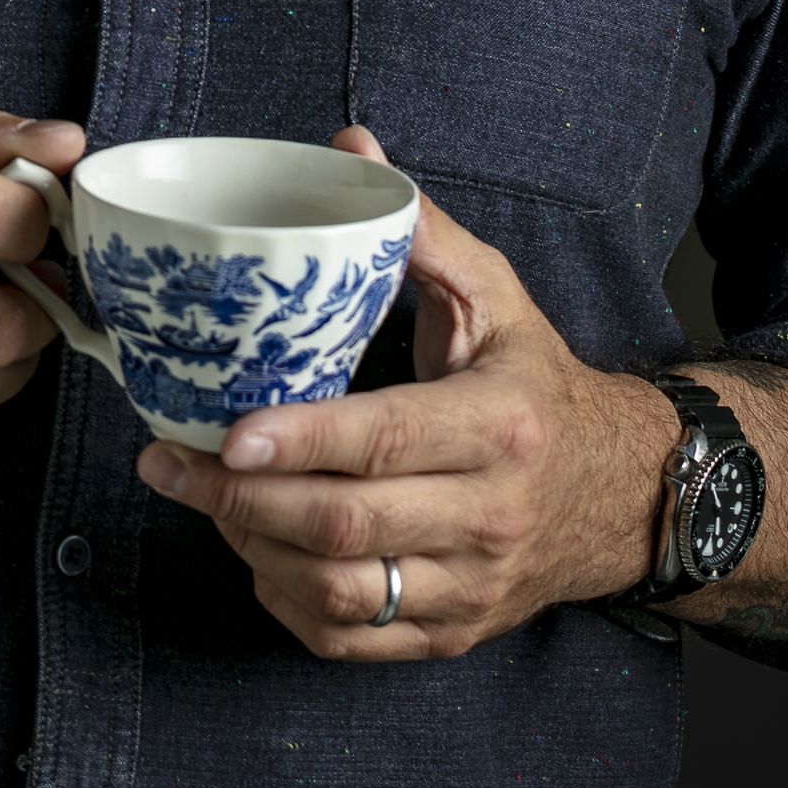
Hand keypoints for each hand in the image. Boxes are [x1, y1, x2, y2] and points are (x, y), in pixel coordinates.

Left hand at [133, 126, 667, 658]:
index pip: (386, 440)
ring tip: (201, 500)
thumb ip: (420, 227)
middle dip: (241, 500)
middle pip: (348, 526)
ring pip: (343, 593)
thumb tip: (352, 147)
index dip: (300, 442)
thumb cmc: (537, 382)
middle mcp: (490, 514)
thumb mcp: (496, 295)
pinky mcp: (453, 631)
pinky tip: (253, 552)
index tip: (224, 433)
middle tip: (166, 464)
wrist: (621, 493)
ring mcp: (472, 585)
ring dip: (254, 551)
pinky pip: (353, 639)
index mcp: (500, 424)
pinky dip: (287, 603)